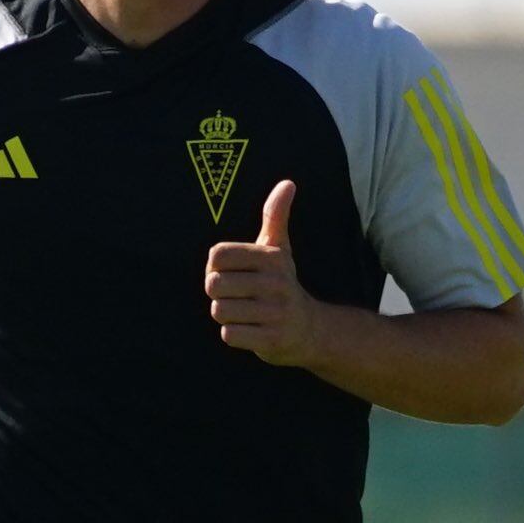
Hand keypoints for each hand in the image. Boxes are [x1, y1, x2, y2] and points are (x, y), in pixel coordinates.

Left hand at [206, 179, 336, 367]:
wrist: (310, 330)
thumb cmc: (282, 283)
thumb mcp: (280, 248)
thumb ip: (276, 215)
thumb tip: (288, 182)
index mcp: (271, 257)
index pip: (216, 255)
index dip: (216, 267)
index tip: (232, 272)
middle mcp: (276, 283)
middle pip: (213, 285)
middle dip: (218, 293)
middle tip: (238, 295)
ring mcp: (275, 312)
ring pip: (219, 311)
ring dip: (227, 315)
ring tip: (245, 312)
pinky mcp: (271, 339)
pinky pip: (229, 335)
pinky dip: (235, 334)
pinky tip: (251, 329)